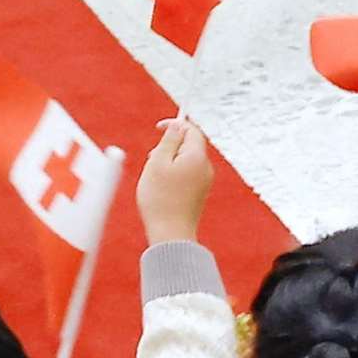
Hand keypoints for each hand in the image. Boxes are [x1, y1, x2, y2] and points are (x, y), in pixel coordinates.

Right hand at [136, 119, 211, 245]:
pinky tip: (161, 187)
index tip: (159, 127)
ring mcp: (204, 182)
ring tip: (154, 175)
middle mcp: (205, 168)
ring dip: (170, 160)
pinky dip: (174, 174)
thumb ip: (169, 141)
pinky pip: (187, 174)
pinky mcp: (199, 193)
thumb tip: (178, 126)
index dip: (175, 124)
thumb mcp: (157, 163)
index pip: (192, 130)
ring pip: (187, 160)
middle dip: (170, 145)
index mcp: (197, 157)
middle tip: (152, 158)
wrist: (171, 234)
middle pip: (190, 145)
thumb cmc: (160, 199)